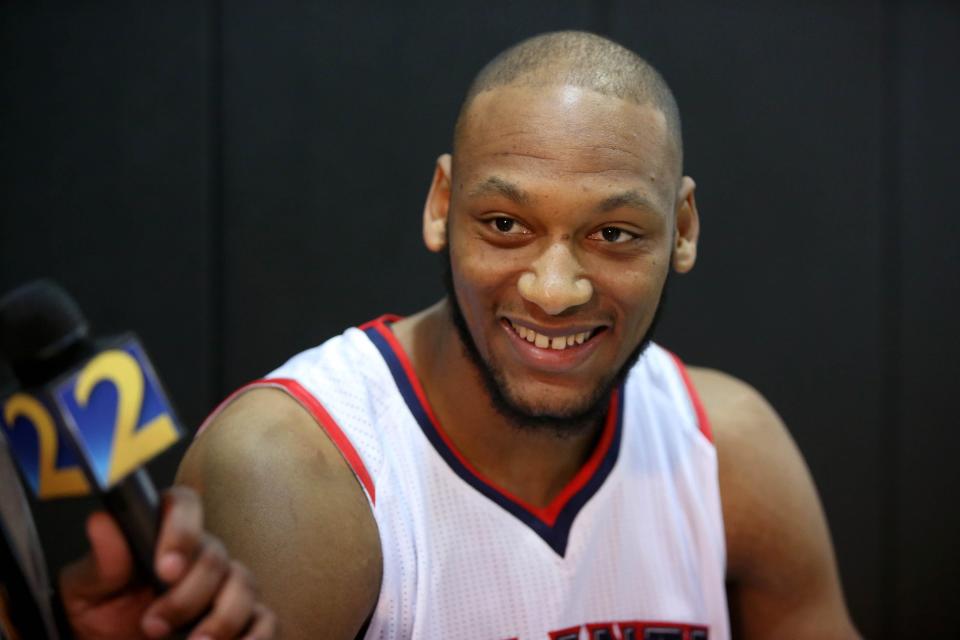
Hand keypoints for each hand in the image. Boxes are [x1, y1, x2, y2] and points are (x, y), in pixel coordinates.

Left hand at [59, 486, 275, 639]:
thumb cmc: (99, 618)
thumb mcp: (87, 592)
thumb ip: (102, 562)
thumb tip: (102, 522)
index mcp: (163, 535)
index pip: (184, 505)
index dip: (182, 530)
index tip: (166, 569)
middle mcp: (201, 554)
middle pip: (215, 556)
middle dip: (187, 595)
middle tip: (152, 626)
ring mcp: (225, 587)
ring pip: (244, 586)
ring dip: (221, 619)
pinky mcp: (244, 621)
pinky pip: (266, 621)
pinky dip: (256, 637)